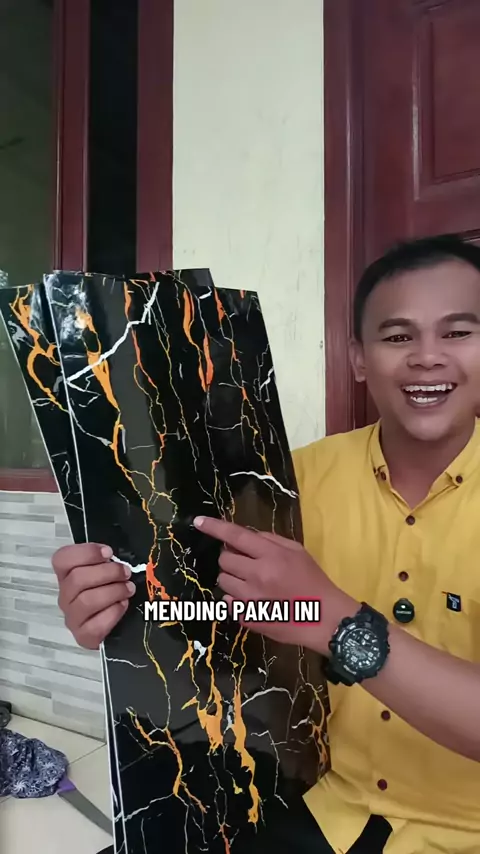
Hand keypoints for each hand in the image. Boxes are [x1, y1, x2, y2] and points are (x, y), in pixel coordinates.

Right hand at [52, 543, 135, 648]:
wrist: (117, 624)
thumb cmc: (110, 590)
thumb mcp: (108, 570)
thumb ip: (108, 560)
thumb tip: (115, 553)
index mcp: (67, 575)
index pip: (62, 559)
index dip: (86, 553)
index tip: (109, 552)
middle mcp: (65, 596)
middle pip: (77, 579)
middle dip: (108, 573)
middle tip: (126, 572)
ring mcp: (72, 617)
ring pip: (86, 601)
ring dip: (113, 591)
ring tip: (129, 589)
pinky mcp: (83, 636)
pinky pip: (95, 625)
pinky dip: (113, 612)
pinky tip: (123, 605)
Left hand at [194, 516, 356, 652]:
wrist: (324, 618)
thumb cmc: (313, 581)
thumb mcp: (298, 552)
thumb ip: (271, 540)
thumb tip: (246, 537)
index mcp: (271, 556)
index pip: (236, 536)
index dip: (215, 527)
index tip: (198, 521)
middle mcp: (257, 576)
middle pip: (224, 559)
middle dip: (231, 557)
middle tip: (248, 562)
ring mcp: (250, 599)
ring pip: (223, 580)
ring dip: (233, 577)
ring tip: (252, 582)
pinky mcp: (246, 618)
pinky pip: (227, 602)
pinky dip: (236, 598)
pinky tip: (254, 600)